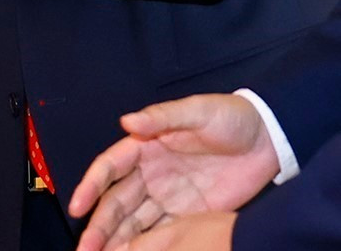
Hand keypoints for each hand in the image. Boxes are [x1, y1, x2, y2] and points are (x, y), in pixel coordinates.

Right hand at [69, 93, 277, 250]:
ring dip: (116, 240)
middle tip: (85, 248)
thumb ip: (162, 117)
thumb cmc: (229, 117)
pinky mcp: (191, 213)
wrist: (269, 139)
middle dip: (99, 225)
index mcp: (144, 146)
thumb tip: (127, 121)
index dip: (90, 187)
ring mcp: (168, 196)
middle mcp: (149, 174)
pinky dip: (146, 247)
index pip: (109, 169)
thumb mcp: (197, 110)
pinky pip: (163, 233)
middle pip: (117, 202)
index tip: (77, 207)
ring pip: (134, 222)